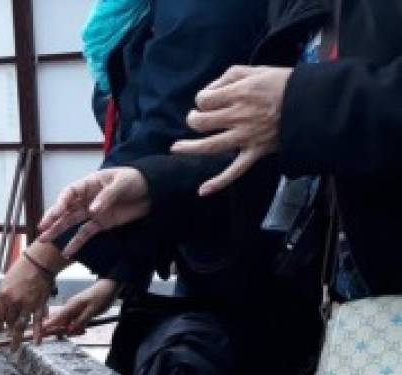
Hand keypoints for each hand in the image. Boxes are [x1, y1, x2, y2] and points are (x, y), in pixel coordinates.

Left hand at [0, 248, 61, 347]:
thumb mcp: (6, 283)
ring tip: (14, 349)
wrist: (38, 263)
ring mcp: (27, 305)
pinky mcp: (39, 305)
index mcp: (3, 296)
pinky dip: (37, 333)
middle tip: (8, 336)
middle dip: (8, 329)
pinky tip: (37, 343)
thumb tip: (3, 310)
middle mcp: (14, 302)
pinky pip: (37, 322)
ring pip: (20, 325)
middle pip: (9, 321)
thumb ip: (4, 298)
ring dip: (17, 338)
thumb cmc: (21, 270)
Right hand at [36, 168, 150, 256]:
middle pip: (66, 209)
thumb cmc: (136, 180)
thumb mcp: (122, 184)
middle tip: (41, 228)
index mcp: (90, 184)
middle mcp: (87, 198)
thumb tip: (93, 210)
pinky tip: (67, 252)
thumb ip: (107, 196)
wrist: (154, 191)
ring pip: (71, 222)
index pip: (70, 192)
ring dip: (58, 231)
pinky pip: (85, 234)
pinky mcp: (101, 224)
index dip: (62, 201)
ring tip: (44, 240)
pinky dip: (76, 243)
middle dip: (53, 218)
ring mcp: (93, 212)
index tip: (58, 211)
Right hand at [43, 279, 117, 337]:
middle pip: (58, 323)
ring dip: (71, 330)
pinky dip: (76, 327)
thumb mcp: (93, 310)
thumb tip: (70, 330)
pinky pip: (72, 322)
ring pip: (65, 324)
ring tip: (83, 330)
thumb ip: (81, 320)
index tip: (39, 333)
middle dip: (60, 331)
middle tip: (70, 334)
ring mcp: (73, 310)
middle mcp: (69, 308)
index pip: (56, 318)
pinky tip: (83, 328)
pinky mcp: (77, 312)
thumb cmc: (102, 296)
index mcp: (71, 306)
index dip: (47, 326)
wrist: (109, 287)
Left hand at [172, 65, 290, 195]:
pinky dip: (219, 182)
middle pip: (202, 122)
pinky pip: (235, 171)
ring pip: (210, 146)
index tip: (208, 100)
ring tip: (176, 147)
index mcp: (239, 94)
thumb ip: (229, 76)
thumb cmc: (284, 84)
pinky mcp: (256, 152)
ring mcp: (246, 136)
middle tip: (196, 119)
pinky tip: (203, 190)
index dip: (201, 99)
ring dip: (190, 147)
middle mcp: (239, 116)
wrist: (313, 103)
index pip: (204, 100)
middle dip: (193, 120)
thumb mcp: (256, 69)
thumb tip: (209, 91)